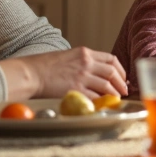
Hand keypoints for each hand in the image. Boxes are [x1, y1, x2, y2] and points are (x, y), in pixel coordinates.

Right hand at [1, 47, 127, 99]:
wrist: (31, 74)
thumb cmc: (45, 66)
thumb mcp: (68, 56)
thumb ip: (83, 62)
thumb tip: (97, 74)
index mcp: (85, 52)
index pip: (111, 59)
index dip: (121, 70)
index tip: (122, 77)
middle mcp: (86, 63)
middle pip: (112, 72)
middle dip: (121, 83)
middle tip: (124, 90)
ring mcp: (82, 76)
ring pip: (108, 85)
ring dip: (115, 93)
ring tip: (116, 98)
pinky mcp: (76, 90)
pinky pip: (96, 97)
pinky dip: (102, 101)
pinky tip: (104, 104)